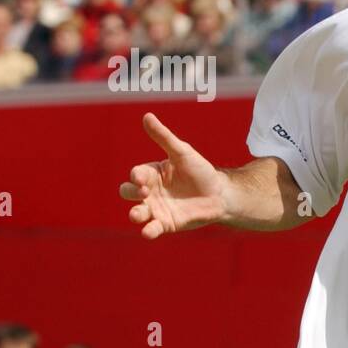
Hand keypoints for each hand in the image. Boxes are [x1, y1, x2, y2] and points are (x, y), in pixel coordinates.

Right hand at [119, 112, 227, 238]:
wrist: (220, 193)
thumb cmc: (200, 171)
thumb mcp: (182, 152)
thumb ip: (164, 137)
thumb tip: (147, 116)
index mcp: (151, 173)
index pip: (136, 174)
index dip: (137, 176)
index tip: (144, 178)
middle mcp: (149, 192)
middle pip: (128, 192)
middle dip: (132, 192)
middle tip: (145, 192)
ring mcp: (156, 209)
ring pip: (137, 212)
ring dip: (135, 214)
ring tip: (138, 215)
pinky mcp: (166, 224)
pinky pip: (152, 229)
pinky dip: (148, 231)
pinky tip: (148, 232)